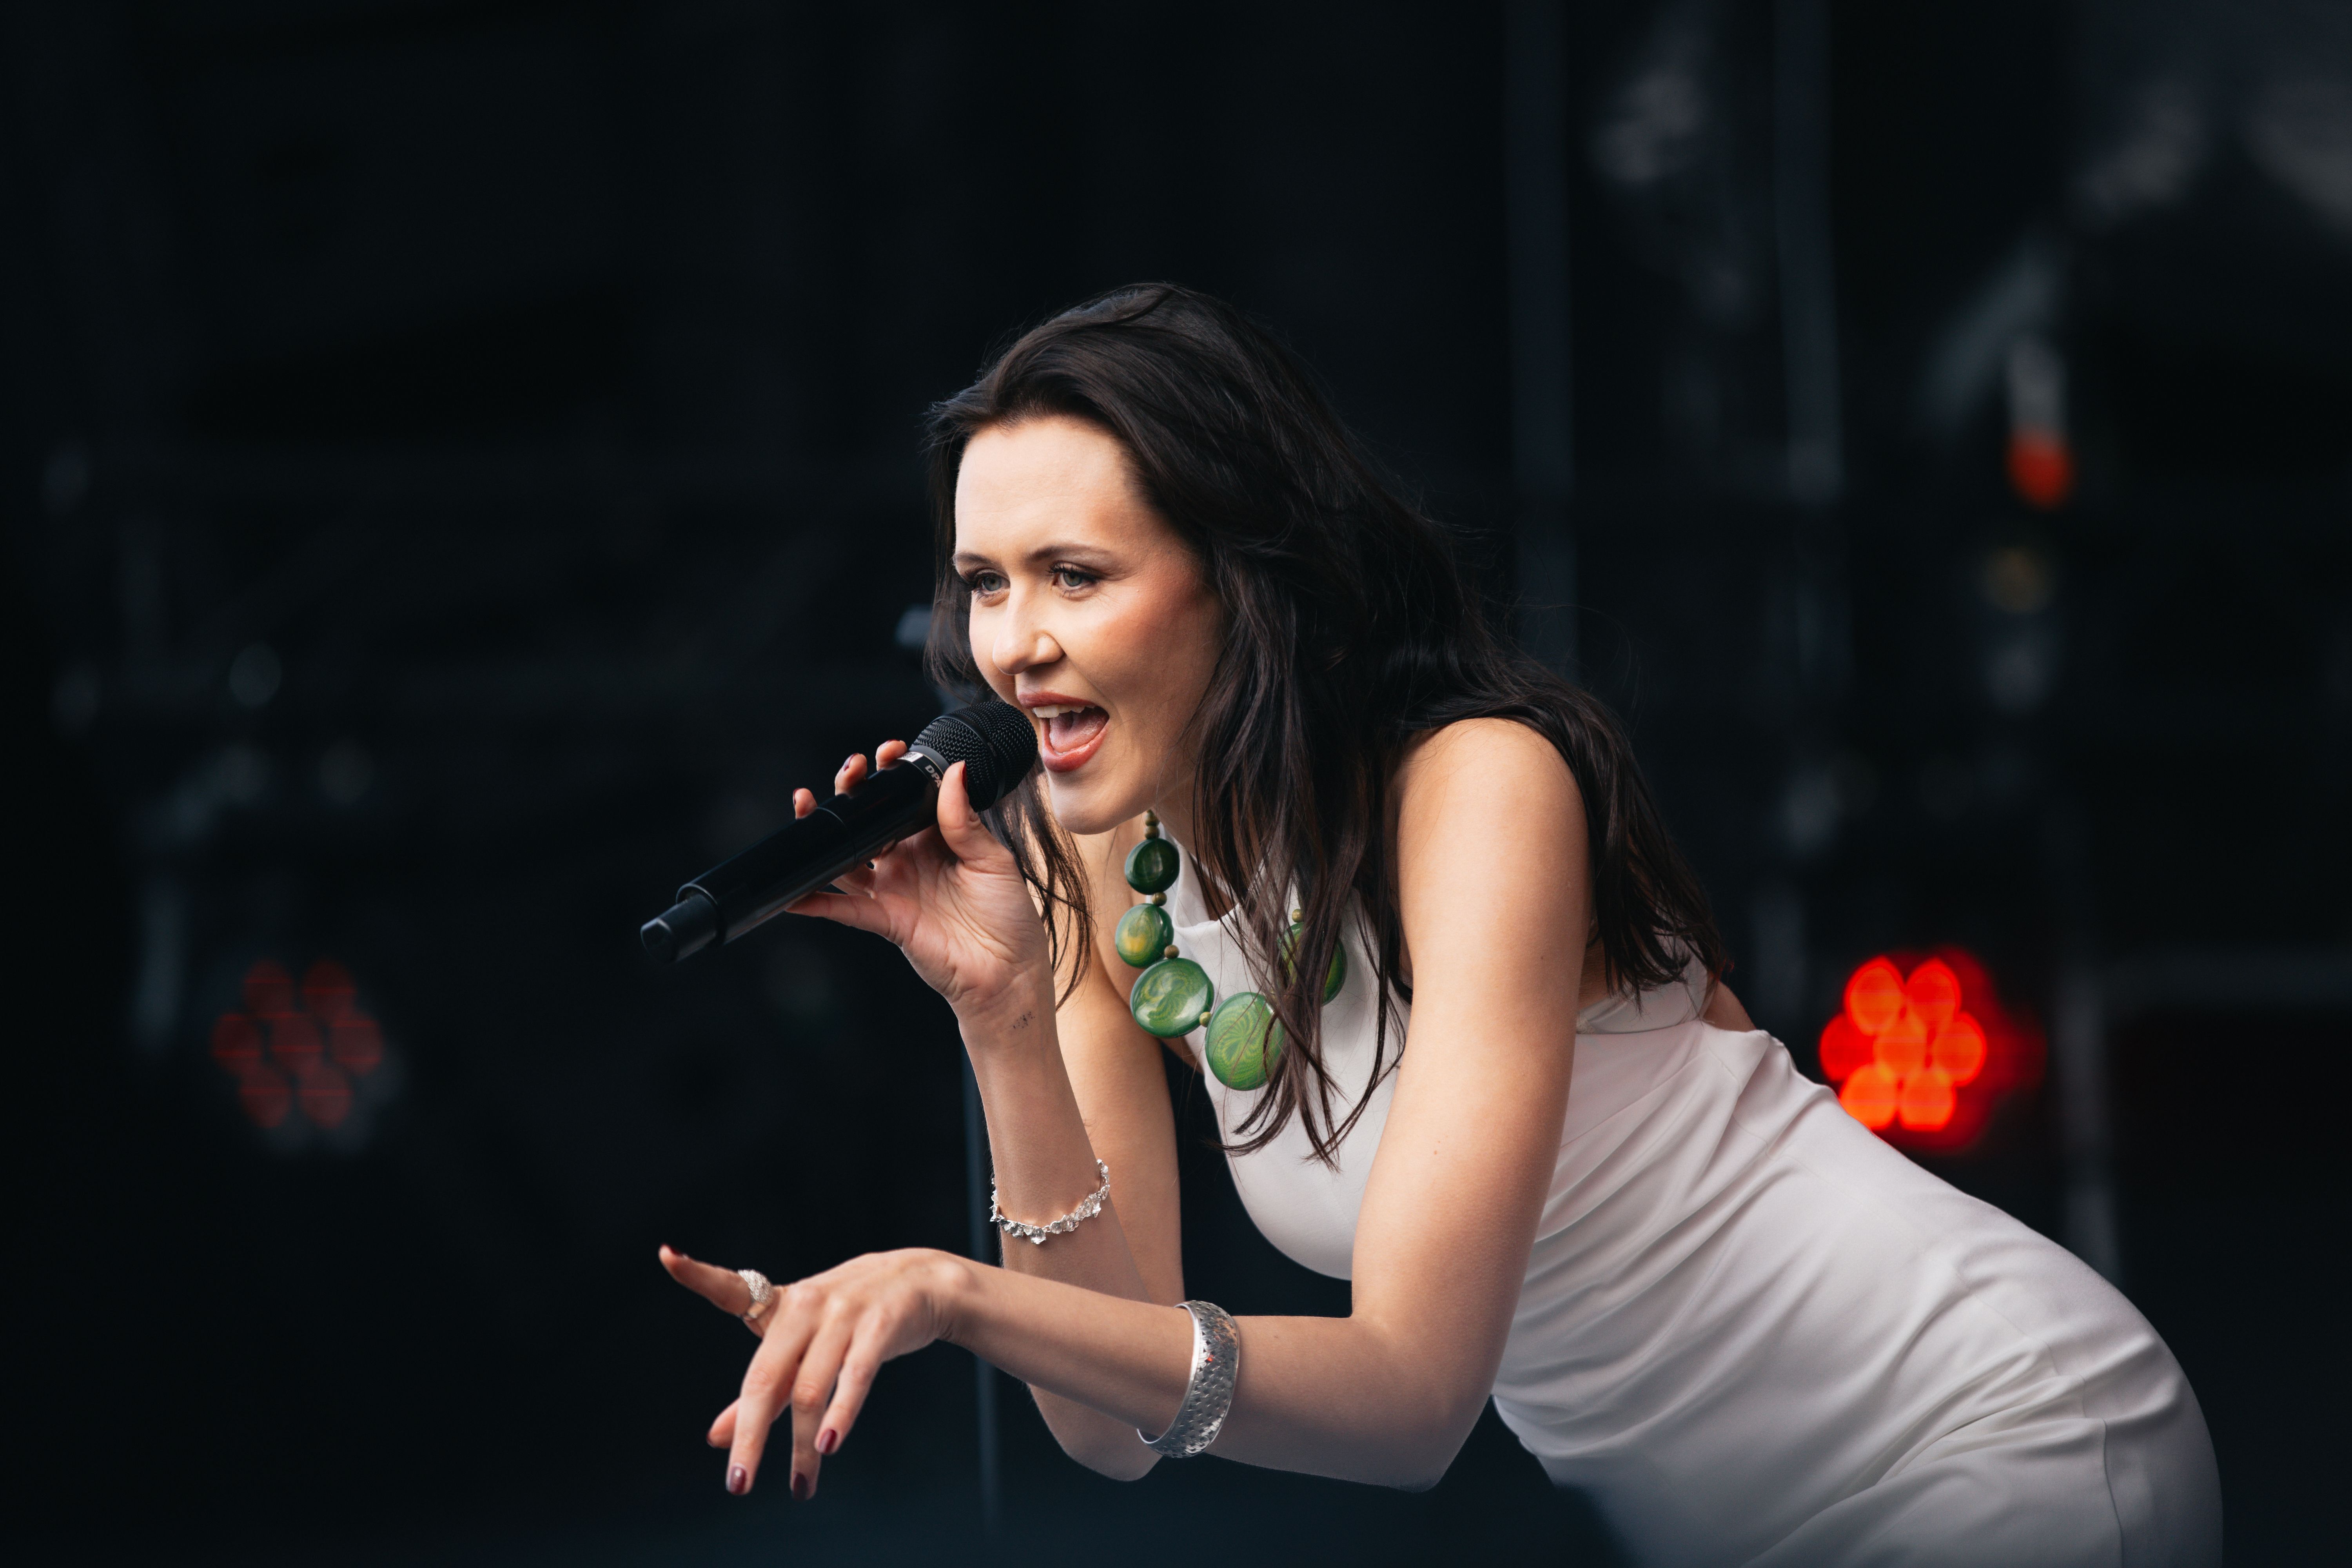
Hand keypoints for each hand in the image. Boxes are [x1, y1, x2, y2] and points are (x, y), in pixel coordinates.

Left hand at [660, 1243, 968, 1500]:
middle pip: (766, 1376)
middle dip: (750, 1435)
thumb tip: (715, 1438)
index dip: (698, 1273)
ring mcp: (844, 1314)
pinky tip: (828, 1446)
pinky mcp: (880, 1326)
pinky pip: (855, 1376)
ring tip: (800, 1486)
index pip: (732, 1288)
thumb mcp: (802, 1346)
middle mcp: (806, 1305)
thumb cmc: (850, 1319)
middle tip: (738, 1484)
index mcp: (780, 1305)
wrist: (921, 1280)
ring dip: (803, 1447)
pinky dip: (840, 1414)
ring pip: (810, 1390)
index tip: (667, 1255)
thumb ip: (762, 1391)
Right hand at [787, 743, 1051, 1028]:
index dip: (893, 773)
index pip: (905, 797)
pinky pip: (843, 907)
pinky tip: (792, 891)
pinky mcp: (885, 919)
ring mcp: (894, 888)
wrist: (1008, 972)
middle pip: (869, 819)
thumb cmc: (1008, 916)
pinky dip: (815, 900)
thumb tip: (954, 772)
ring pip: (846, 856)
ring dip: (823, 831)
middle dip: (853, 790)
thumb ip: (965, 820)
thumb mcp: (993, 860)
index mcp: (937, 838)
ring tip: (805, 805)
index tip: (890, 751)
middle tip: (851, 769)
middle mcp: (909, 859)